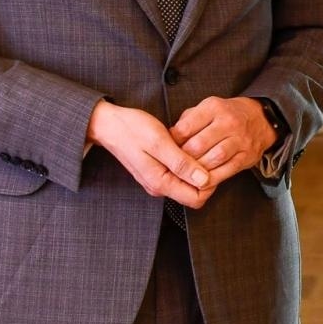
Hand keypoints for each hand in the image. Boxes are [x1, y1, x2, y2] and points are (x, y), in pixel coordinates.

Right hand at [87, 100, 212, 206]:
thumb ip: (182, 164)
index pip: (197, 198)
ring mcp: (158, 181)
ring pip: (188, 183)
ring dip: (197, 169)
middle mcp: (160, 187)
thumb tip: (205, 180)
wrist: (109, 125)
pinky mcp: (158, 173)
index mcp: (160, 183)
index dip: (210, 182)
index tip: (213, 161)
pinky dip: (188, 164)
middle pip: (195, 192)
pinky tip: (186, 148)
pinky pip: (180, 175)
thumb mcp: (160, 143)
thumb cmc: (132, 129)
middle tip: (206, 151)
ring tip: (196, 147)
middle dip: (206, 176)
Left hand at [170, 96, 276, 185]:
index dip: (173, 142)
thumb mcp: (207, 108)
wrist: (260, 119)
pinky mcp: (247, 155)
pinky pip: (228, 170)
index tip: (169, 148)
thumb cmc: (228, 115)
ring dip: (198, 169)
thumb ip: (188, 121)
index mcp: (213, 108)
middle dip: (184, 158)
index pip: (185, 128)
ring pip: (214, 158)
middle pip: (198, 145)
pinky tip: (203, 180)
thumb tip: (170, 139)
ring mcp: (239, 140)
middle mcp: (228, 122)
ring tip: (189, 172)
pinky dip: (213, 178)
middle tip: (177, 164)